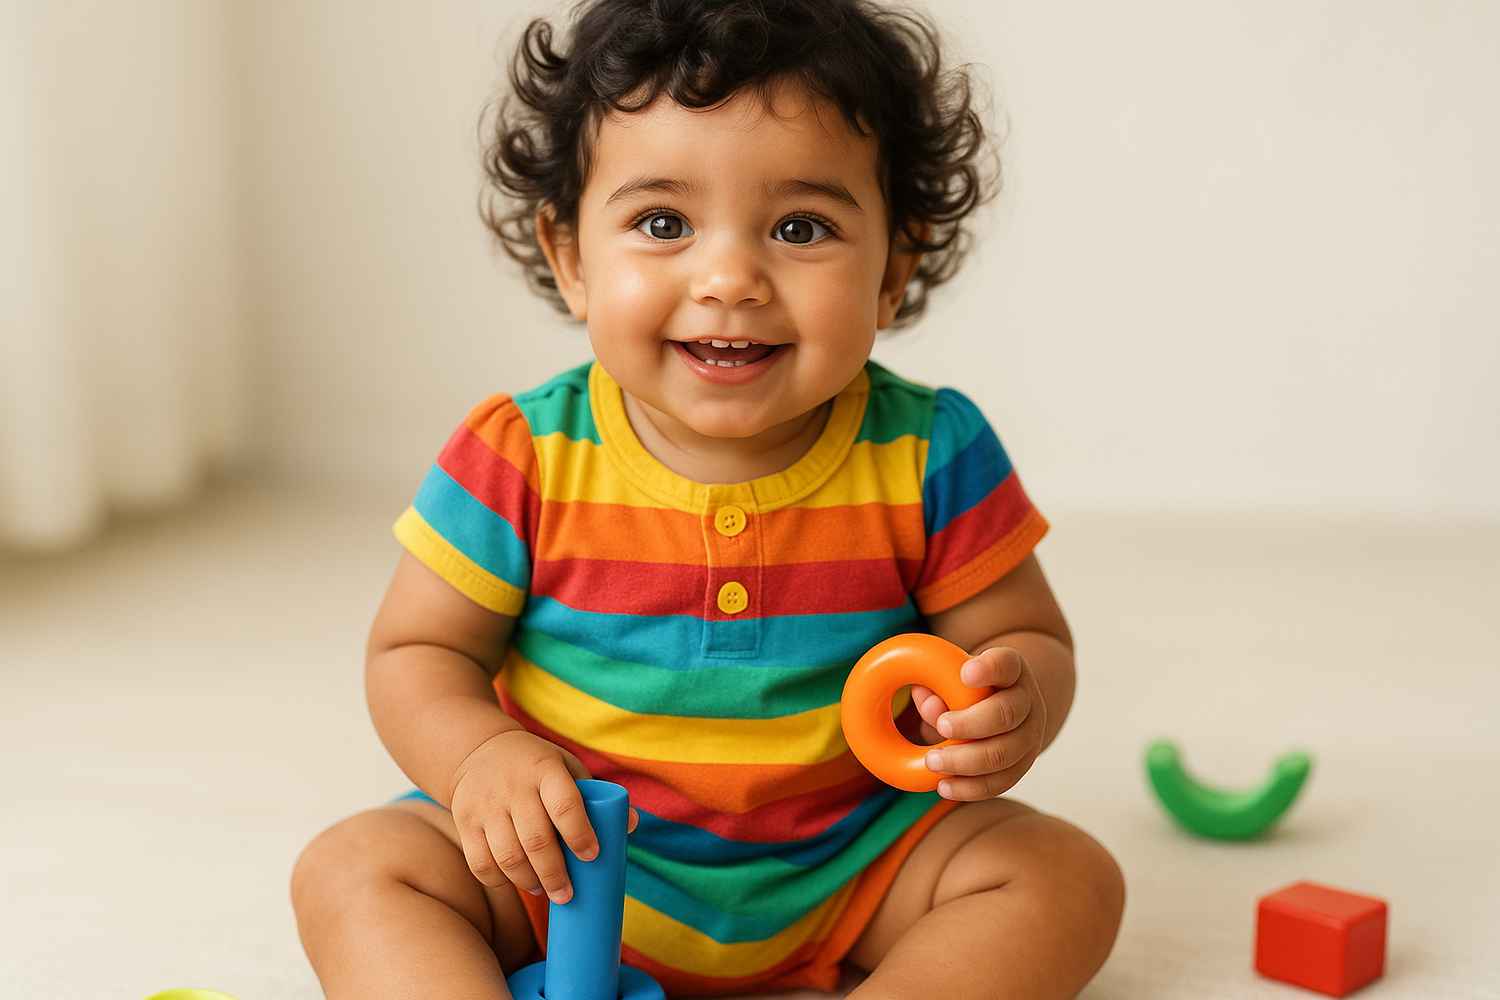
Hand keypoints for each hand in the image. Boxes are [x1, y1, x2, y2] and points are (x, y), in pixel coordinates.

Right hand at [447, 729, 636, 903]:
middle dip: (555, 874)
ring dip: (528, 881)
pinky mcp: (465, 822)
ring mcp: (485, 805)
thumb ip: (596, 796)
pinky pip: (480, 863)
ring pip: (507, 856)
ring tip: (544, 890)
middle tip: (568, 894)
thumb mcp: (567, 768)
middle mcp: (513, 786)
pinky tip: (515, 882)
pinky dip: (499, 880)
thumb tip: (632, 825)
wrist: (478, 751)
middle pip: (535, 839)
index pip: (565, 804)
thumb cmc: (537, 767)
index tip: (592, 855)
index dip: (580, 834)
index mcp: (545, 769)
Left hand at [911, 645, 1045, 799]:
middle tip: (941, 726)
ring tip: (932, 761)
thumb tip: (928, 703)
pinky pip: (1000, 782)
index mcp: (1011, 670)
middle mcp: (1027, 701)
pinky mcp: (1022, 765)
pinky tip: (944, 786)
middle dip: (971, 724)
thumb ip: (936, 685)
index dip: (989, 668)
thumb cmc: (969, 688)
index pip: (1006, 663)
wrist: (1003, 707)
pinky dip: (970, 788)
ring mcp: (1029, 735)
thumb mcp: (952, 677)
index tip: (965, 674)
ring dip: (965, 761)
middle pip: (1007, 713)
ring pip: (1005, 753)